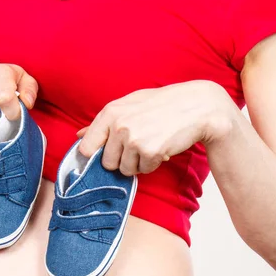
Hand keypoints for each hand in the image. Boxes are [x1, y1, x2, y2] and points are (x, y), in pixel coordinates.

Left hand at [76, 80, 235, 175]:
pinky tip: (162, 147)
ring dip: (138, 162)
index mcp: (110, 112)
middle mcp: (119, 126)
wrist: (196, 107)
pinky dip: (153, 164)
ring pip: (125, 169)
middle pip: (107, 163)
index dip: (94, 155)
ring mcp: (133, 139)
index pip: (86, 147)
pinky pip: (144, 170)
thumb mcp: (129, 105)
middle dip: (122, 159)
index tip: (104, 155)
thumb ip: (103, 123)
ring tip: (151, 143)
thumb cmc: (162, 105)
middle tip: (138, 145)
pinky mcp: (149, 152)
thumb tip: (79, 136)